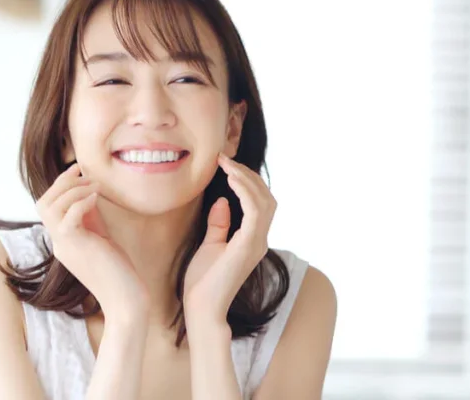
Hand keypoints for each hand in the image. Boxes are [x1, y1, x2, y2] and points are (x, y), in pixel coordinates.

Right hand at [37, 163, 147, 319]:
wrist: (125, 299)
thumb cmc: (118, 270)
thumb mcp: (101, 236)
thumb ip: (91, 216)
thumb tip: (89, 191)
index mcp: (64, 239)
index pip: (49, 205)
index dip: (62, 185)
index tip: (80, 171)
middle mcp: (59, 242)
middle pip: (43, 203)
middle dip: (61, 182)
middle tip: (83, 173)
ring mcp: (64, 246)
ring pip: (49, 207)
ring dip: (72, 189)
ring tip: (93, 186)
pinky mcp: (76, 248)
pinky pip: (67, 218)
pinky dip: (80, 202)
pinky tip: (97, 197)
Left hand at [183, 154, 276, 326]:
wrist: (202, 308)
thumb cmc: (203, 283)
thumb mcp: (210, 246)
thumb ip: (219, 224)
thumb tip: (222, 201)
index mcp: (252, 240)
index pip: (261, 203)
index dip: (247, 181)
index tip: (227, 165)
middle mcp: (260, 240)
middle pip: (267, 198)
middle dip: (249, 176)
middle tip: (227, 160)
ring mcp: (257, 243)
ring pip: (264, 201)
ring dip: (246, 179)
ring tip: (227, 165)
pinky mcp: (248, 245)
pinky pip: (255, 211)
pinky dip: (245, 192)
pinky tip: (230, 180)